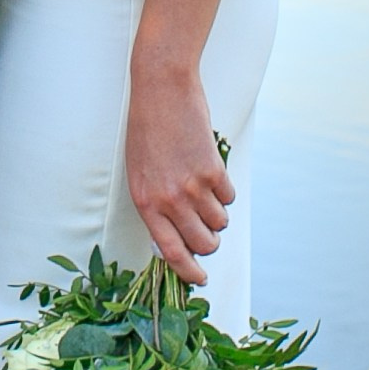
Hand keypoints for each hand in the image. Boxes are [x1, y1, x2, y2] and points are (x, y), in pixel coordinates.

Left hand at [125, 61, 234, 283]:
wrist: (161, 91)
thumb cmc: (147, 132)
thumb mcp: (139, 174)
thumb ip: (155, 207)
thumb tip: (173, 240)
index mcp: (145, 203)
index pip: (171, 252)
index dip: (188, 271)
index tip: (200, 278)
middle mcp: (168, 200)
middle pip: (203, 243)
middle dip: (208, 243)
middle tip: (206, 230)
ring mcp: (192, 186)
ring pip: (219, 223)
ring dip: (217, 215)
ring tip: (204, 193)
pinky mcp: (213, 169)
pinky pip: (229, 198)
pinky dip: (225, 192)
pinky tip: (211, 173)